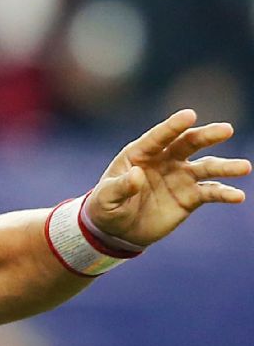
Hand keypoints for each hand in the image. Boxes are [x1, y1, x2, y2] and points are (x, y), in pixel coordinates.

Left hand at [86, 110, 249, 246]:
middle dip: (207, 136)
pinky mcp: (190, 197)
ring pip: (206, 167)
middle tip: (226, 130)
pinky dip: (224, 193)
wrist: (117, 230)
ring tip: (244, 167)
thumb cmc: (106, 207)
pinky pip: (210, 192)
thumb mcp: (105, 199)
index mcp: (140, 154)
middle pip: (188, 144)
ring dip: (225, 167)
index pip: (158, 137)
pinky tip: (237, 196)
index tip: (190, 115)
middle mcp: (164, 160)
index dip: (173, 126)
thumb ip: (119, 187)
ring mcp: (180, 177)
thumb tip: (137, 176)